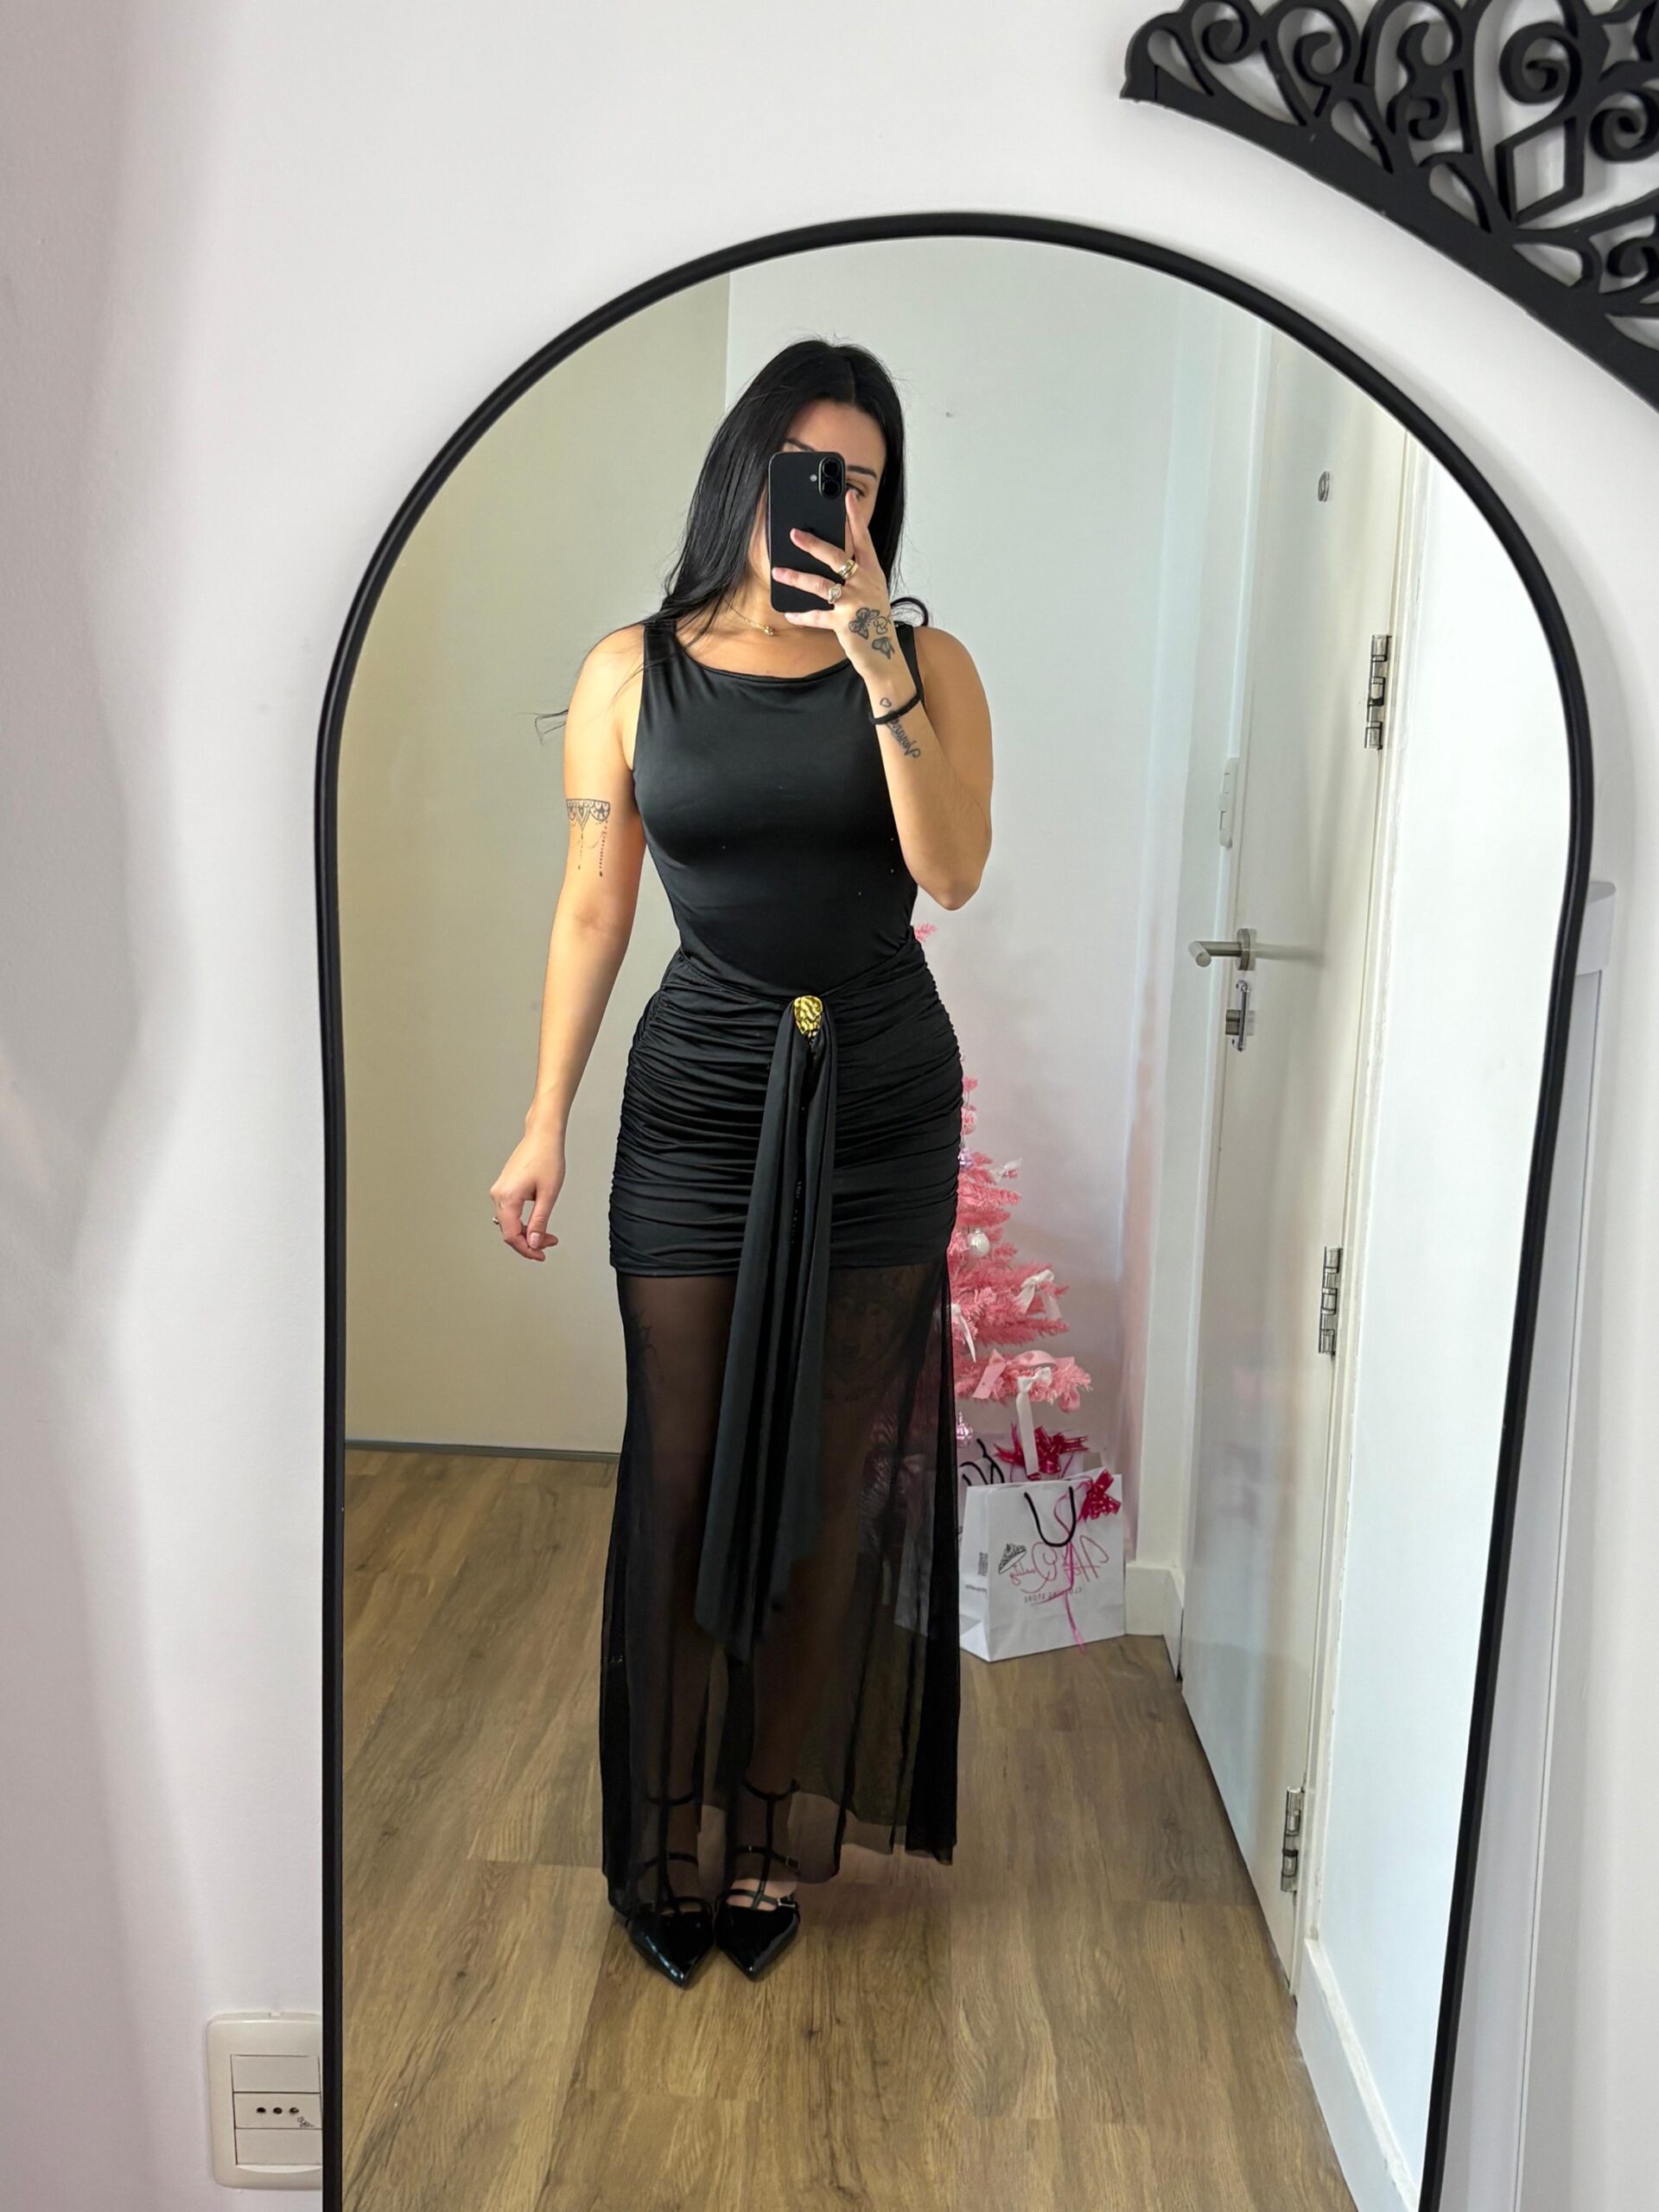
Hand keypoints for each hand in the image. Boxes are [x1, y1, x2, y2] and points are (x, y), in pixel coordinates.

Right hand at [490, 1125, 565, 1260]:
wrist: (543, 1136)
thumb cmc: (547, 1157)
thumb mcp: (548, 1194)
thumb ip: (539, 1221)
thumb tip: (533, 1242)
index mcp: (507, 1197)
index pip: (511, 1235)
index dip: (526, 1249)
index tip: (540, 1255)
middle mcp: (498, 1194)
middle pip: (508, 1231)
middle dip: (529, 1241)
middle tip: (548, 1244)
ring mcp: (499, 1190)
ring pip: (509, 1222)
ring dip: (526, 1232)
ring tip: (546, 1234)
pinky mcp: (504, 1187)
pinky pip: (509, 1212)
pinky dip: (522, 1221)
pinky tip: (535, 1222)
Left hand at [769, 487, 903, 683]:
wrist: (884, 654)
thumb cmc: (873, 620)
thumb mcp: (871, 591)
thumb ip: (855, 573)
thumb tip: (828, 556)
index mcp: (872, 573)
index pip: (864, 539)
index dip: (855, 517)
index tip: (848, 496)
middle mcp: (865, 584)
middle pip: (836, 557)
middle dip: (813, 544)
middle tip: (794, 533)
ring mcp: (854, 603)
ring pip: (820, 584)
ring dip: (796, 577)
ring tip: (778, 571)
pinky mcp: (844, 623)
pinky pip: (816, 616)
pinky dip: (801, 615)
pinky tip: (788, 612)